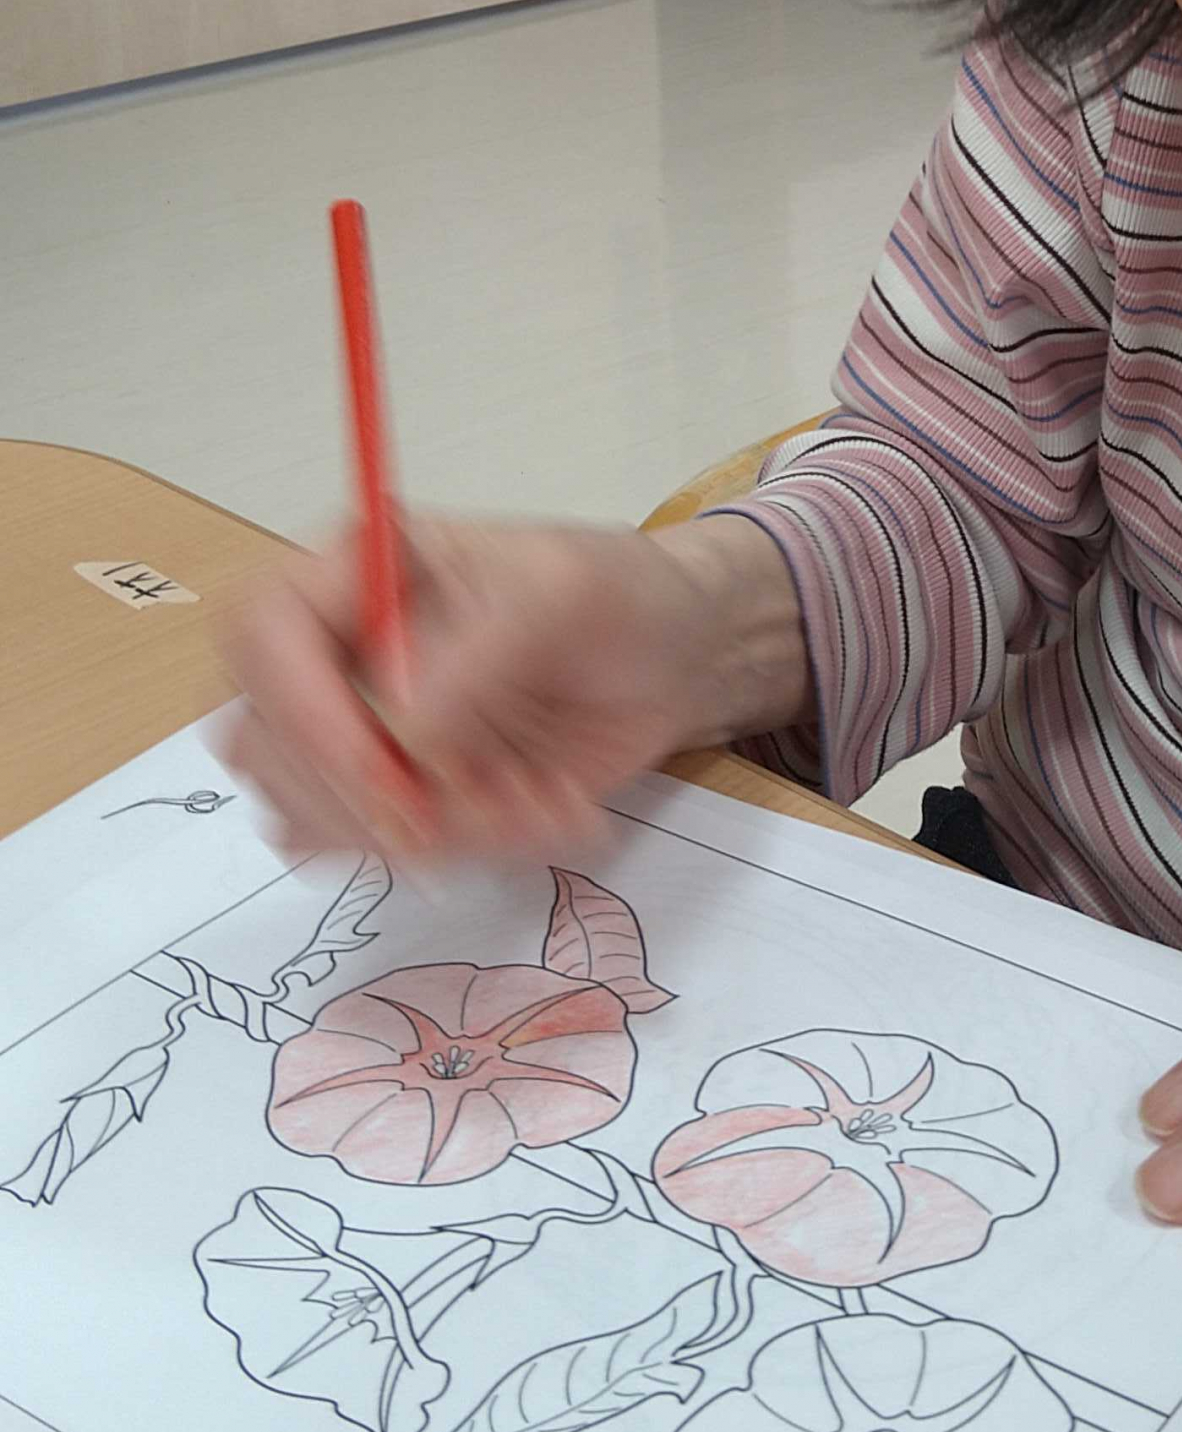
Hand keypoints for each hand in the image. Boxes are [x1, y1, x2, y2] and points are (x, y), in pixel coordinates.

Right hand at [217, 511, 808, 861]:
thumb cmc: (614, 596)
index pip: (260, 634)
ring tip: (535, 791)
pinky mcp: (400, 802)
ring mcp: (360, 739)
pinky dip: (469, 852)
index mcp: (351, 573)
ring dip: (437, 830)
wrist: (671, 661)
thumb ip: (477, 658)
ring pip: (320, 820)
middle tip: (490, 794)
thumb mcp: (561, 594)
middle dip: (373, 796)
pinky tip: (538, 808)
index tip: (382, 763)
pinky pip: (386, 858)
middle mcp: (334, 659)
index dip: (297, 705)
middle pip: (266, 749)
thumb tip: (403, 737)